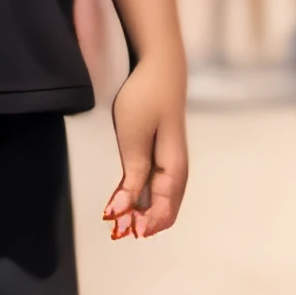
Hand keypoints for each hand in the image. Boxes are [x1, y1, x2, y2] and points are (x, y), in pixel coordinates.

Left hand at [105, 49, 187, 239]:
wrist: (159, 66)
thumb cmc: (146, 98)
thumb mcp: (134, 137)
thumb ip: (133, 176)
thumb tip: (124, 211)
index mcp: (174, 168)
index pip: (163, 209)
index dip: (144, 224)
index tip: (121, 229)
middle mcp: (177, 169)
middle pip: (166, 209)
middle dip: (144, 223)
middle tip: (119, 228)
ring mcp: (171, 161)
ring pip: (162, 199)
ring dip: (143, 212)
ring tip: (121, 219)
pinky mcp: (162, 153)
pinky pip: (157, 186)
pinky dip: (143, 198)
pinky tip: (128, 200)